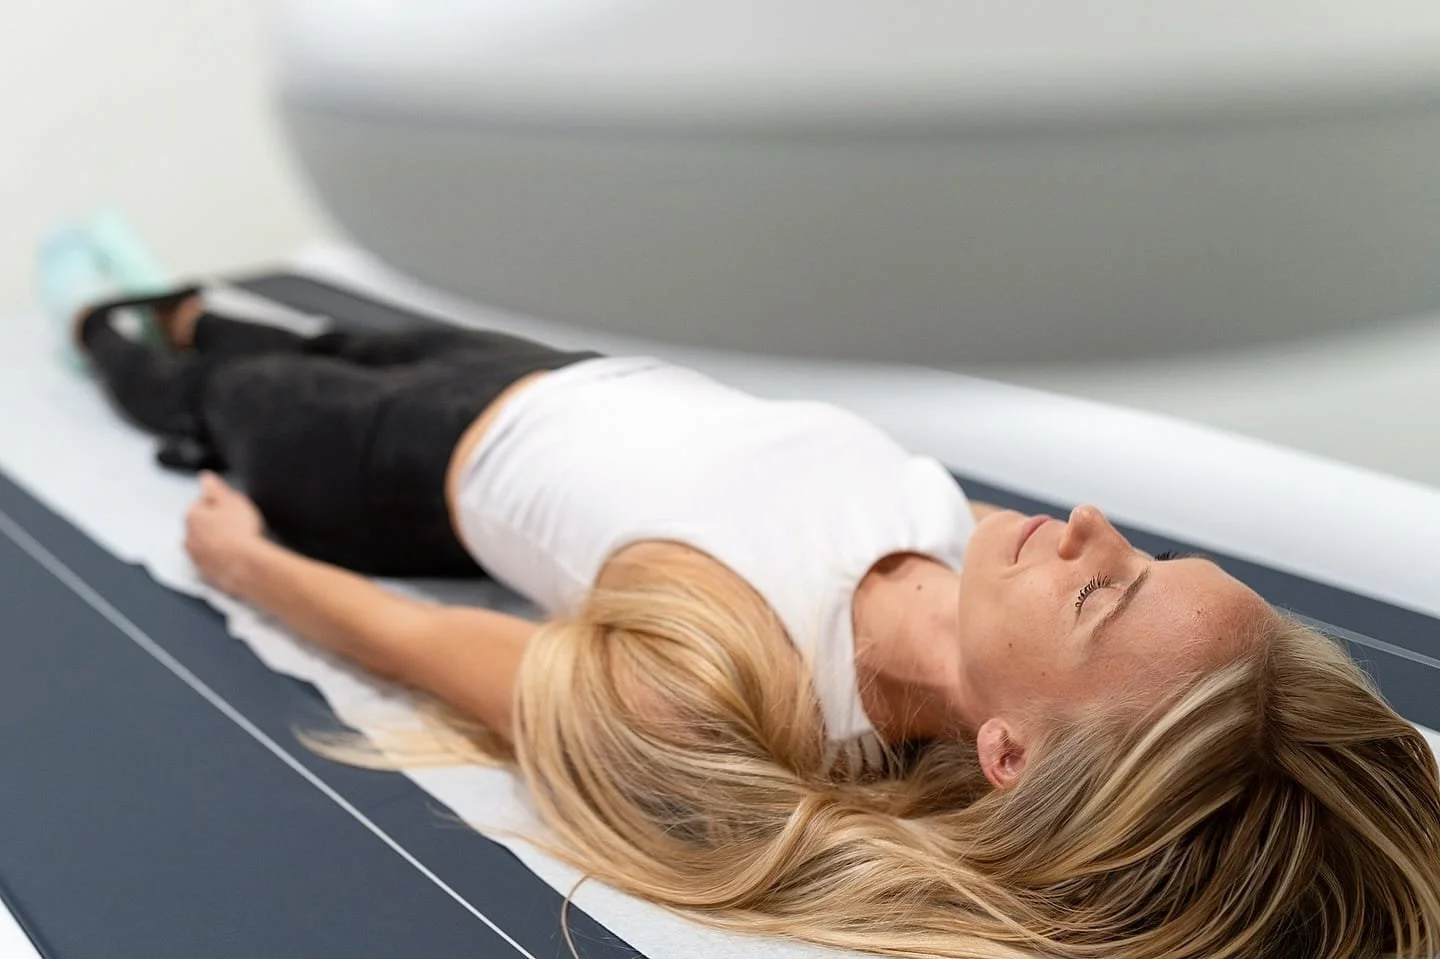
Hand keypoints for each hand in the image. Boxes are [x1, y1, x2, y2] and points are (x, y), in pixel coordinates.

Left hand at [185, 472, 264, 594]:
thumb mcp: (231, 500)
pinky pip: (211, 562)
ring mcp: (196, 558)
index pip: (200, 503)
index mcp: (192, 516)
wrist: (245, 566)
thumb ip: (215, 487)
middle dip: (215, 523)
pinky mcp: (206, 574)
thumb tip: (205, 478)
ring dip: (216, 542)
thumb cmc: (239, 532)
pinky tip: (236, 557)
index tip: (232, 506)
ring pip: (204, 544)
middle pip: (200, 525)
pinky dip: (220, 559)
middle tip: (237, 524)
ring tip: (238, 542)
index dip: (218, 503)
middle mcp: (188, 537)